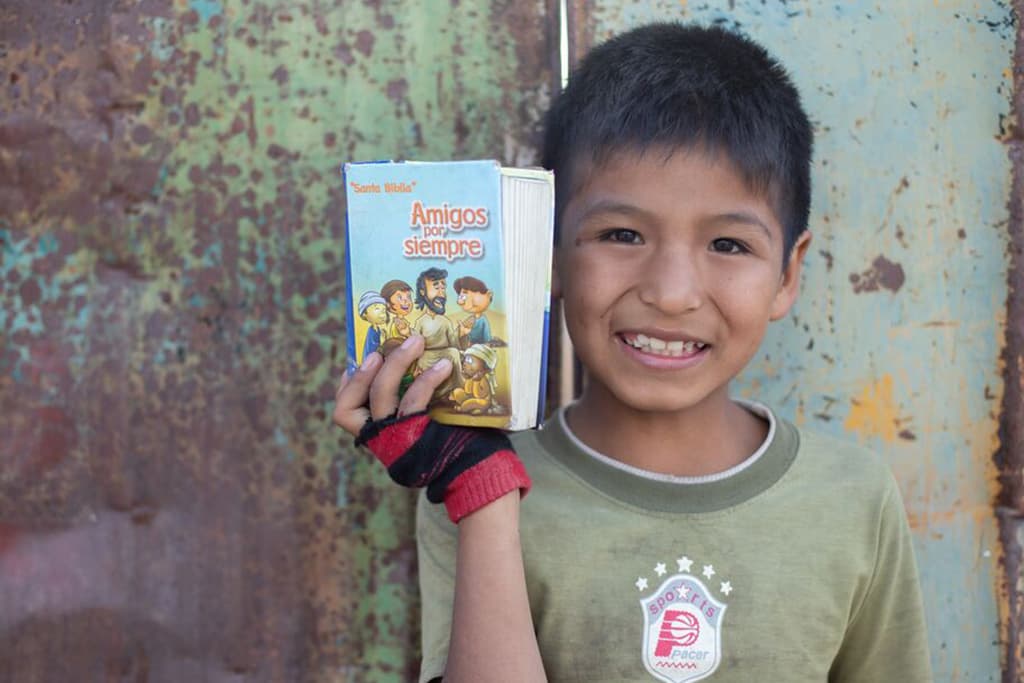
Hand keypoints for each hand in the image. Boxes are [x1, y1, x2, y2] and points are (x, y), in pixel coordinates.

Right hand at [333, 334, 529, 522]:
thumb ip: (416, 399)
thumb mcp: (428, 421)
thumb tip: (423, 356)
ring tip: (415, 342)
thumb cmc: (459, 444)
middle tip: (380, 349)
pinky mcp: (417, 437)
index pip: (345, 411)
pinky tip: (444, 366)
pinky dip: (426, 379)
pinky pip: (413, 401)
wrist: (480, 474)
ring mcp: (396, 441)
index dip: (348, 384)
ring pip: (379, 395)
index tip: (360, 359)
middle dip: (362, 372)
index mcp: (379, 437)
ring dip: (395, 363)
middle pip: (347, 406)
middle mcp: (380, 441)